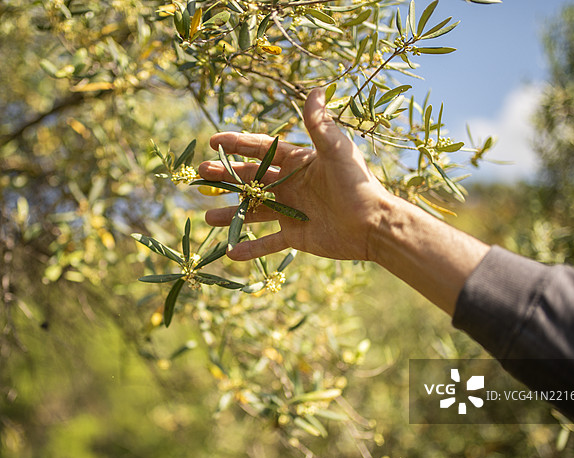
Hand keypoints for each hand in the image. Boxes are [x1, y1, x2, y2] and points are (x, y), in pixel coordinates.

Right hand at [198, 88, 393, 261]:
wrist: (373, 224)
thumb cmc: (357, 184)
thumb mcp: (337, 150)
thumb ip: (320, 123)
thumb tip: (316, 89)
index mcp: (298, 162)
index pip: (261, 149)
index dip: (237, 144)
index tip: (213, 141)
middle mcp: (291, 185)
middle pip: (250, 178)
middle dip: (225, 176)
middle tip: (201, 174)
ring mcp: (291, 211)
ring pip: (253, 211)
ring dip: (231, 214)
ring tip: (207, 216)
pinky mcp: (295, 235)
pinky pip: (268, 243)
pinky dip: (250, 248)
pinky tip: (231, 253)